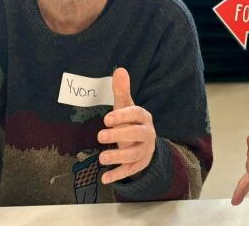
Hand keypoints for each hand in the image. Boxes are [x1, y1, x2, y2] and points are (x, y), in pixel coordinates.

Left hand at [97, 67, 155, 183]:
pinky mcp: (139, 165)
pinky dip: (118, 175)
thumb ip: (121, 91)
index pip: (137, 115)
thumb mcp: (126, 107)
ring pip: (134, 155)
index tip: (107, 119)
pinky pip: (130, 171)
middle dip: (119, 135)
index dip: (123, 116)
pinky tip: (104, 178)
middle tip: (100, 136)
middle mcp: (147, 134)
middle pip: (136, 135)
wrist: (145, 144)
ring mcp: (144, 151)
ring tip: (101, 158)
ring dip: (118, 157)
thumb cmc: (131, 122)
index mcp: (144, 118)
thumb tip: (120, 69)